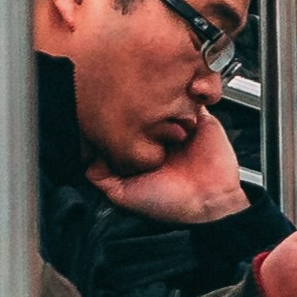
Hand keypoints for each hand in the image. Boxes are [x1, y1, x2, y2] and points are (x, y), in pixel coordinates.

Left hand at [89, 109, 249, 223]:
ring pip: (168, 100)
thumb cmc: (170, 203)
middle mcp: (161, 138)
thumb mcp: (125, 195)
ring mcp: (181, 127)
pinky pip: (194, 100)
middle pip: (145, 111)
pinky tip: (179, 98)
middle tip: (133, 100)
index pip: (126, 127)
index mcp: (143, 152)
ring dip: (162, 95)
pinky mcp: (202, 120)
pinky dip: (188, 94)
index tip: (110, 111)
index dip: (117, 119)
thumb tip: (87, 160)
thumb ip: (103, 178)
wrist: (209, 202)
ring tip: (156, 97)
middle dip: (137, 103)